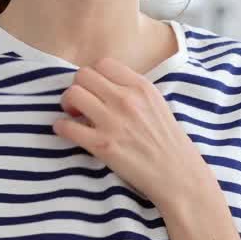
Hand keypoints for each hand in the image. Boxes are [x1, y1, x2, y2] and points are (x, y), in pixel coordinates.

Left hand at [53, 58, 214, 209]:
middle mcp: (126, 100)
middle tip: (81, 103)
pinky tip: (68, 131)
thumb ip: (132, 89)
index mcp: (141, 87)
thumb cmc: (168, 142)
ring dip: (67, 104)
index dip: (93, 75)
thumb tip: (104, 84)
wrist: (179, 176)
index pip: (103, 63)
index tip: (95, 89)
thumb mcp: (157, 104)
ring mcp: (113, 122)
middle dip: (77, 87)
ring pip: (73, 95)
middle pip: (82, 76)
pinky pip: (67, 126)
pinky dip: (61, 127)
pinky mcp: (102, 146)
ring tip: (75, 116)